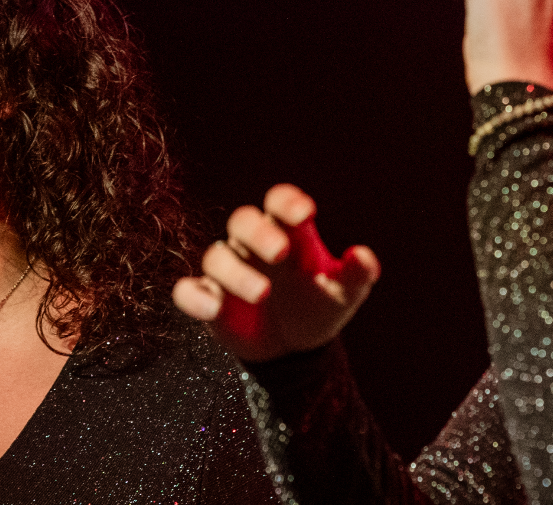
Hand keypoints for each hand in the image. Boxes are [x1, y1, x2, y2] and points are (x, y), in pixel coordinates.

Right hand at [174, 184, 380, 362]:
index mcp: (287, 233)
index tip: (306, 213)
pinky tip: (213, 309)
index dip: (288, 203)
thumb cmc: (317, 308)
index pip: (279, 203)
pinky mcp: (208, 299)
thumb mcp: (342, 295)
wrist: (293, 349)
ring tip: (263, 294)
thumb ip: (355, 276)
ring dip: (237, 272)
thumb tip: (365, 257)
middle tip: (283, 253)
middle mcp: (253, 246)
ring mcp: (228, 271)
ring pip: (217, 256)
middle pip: (243, 220)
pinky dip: (195, 297)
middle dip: (260, 233)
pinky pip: (187, 291)